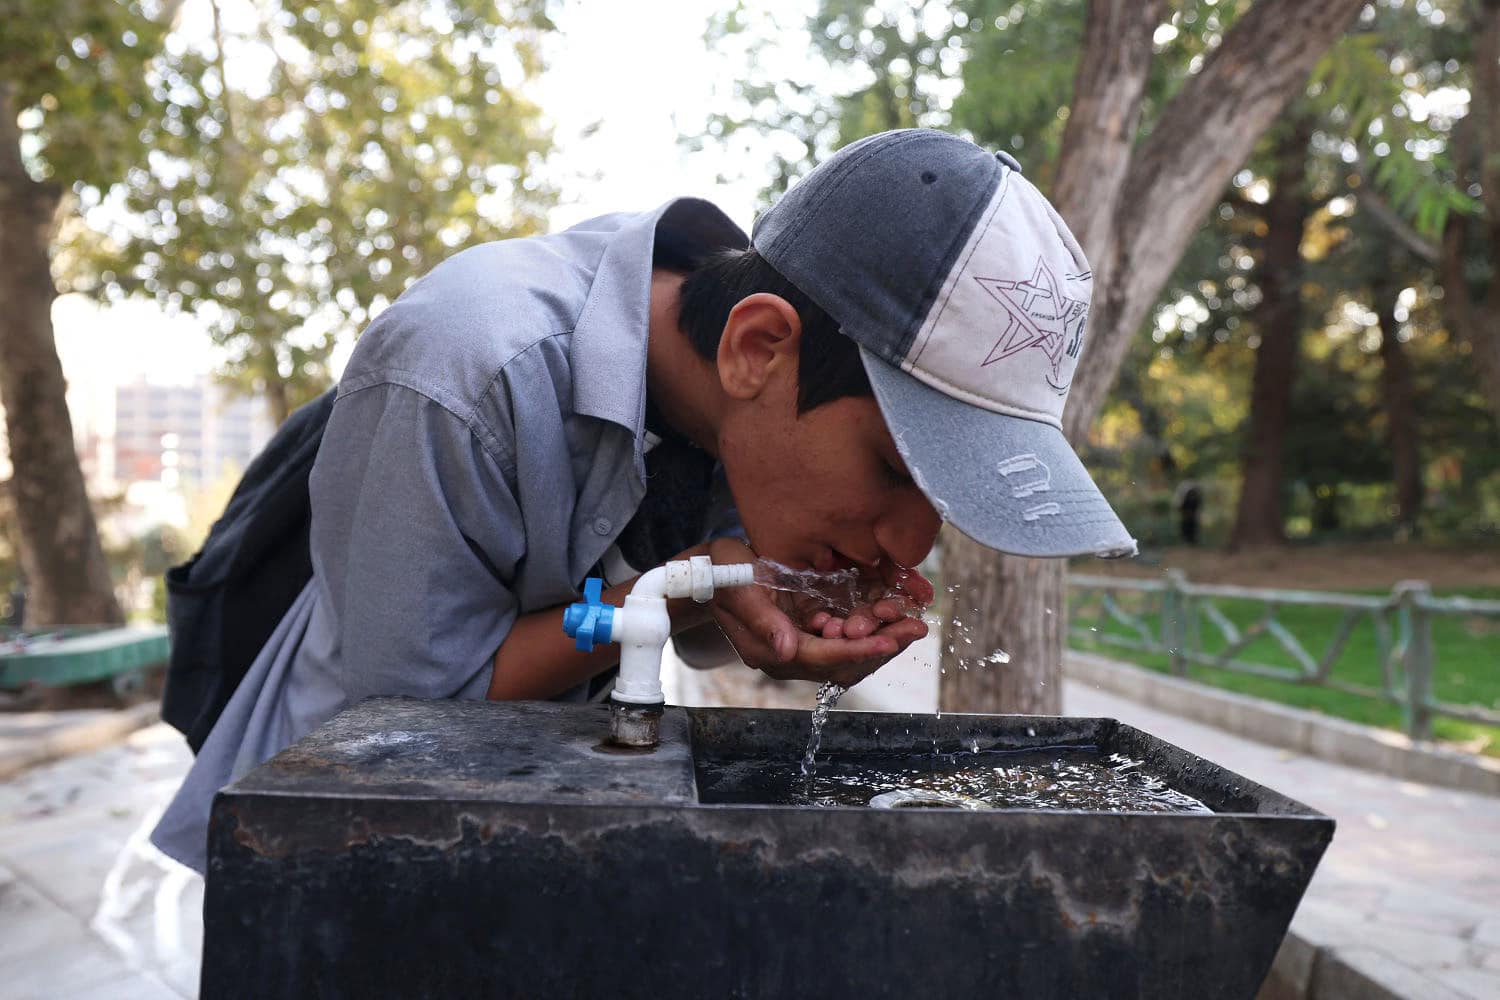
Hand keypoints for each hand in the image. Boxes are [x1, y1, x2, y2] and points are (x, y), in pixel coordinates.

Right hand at [704, 539, 930, 687]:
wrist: (708, 572)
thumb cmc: (718, 573)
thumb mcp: (734, 585)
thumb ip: (760, 618)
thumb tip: (787, 651)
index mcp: (771, 650)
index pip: (822, 658)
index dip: (858, 649)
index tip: (889, 639)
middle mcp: (789, 655)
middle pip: (844, 664)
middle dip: (882, 647)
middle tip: (916, 628)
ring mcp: (800, 645)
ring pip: (850, 655)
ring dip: (882, 640)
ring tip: (912, 621)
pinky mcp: (809, 631)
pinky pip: (847, 638)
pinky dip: (871, 629)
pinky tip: (891, 612)